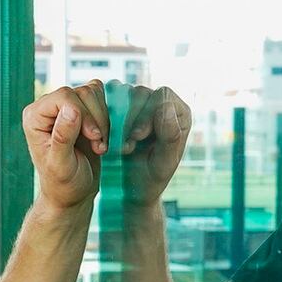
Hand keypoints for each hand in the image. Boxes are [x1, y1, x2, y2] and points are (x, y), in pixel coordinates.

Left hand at [23, 80, 108, 210]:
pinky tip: (102, 137)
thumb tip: (70, 108)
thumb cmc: (63, 184)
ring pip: (93, 93)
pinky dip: (107, 116)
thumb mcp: (62, 165)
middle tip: (98, 145)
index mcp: (35, 117)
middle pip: (81, 92)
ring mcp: (65, 107)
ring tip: (99, 144)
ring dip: (103, 119)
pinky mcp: (81, 110)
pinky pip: (100, 98)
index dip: (84, 114)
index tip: (94, 137)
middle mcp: (48, 107)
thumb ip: (63, 137)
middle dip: (96, 119)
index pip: (64, 96)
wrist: (73, 193)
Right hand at [115, 84, 192, 205]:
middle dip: (129, 119)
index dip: (147, 113)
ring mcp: (138, 104)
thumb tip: (165, 106)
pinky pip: (107, 101)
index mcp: (179, 114)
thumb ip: (170, 136)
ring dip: (115, 120)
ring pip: (122, 95)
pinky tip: (105, 140)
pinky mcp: (120, 108)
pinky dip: (103, 118)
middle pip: (141, 93)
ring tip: (117, 146)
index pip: (162, 96)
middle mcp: (160, 104)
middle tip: (125, 146)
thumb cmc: (150, 179)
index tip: (137, 136)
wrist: (129, 189)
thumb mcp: (162, 164)